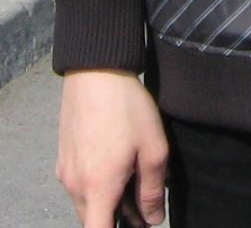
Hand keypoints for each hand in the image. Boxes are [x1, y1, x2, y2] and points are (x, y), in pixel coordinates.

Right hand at [56, 70, 167, 227]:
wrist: (96, 70)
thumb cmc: (127, 108)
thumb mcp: (153, 148)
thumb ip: (153, 189)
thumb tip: (153, 219)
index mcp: (98, 188)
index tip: (134, 224)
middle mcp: (75, 185)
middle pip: (92, 219)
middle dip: (116, 218)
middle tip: (142, 202)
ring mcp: (66, 170)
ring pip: (85, 201)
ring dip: (106, 200)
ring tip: (132, 177)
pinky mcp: (63, 155)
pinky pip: (79, 182)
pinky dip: (96, 184)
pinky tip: (115, 162)